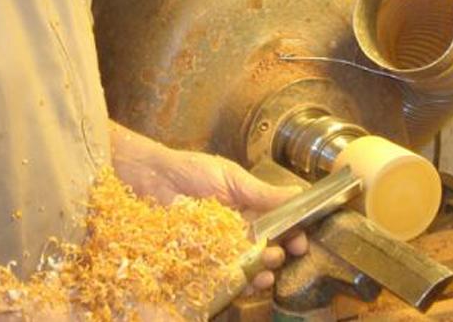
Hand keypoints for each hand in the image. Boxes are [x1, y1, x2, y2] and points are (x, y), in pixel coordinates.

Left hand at [110, 123, 307, 294]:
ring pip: (245, 267)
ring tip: (266, 272)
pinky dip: (235, 281)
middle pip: (263, 250)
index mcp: (246, 208)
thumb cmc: (190, 171)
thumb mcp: (231, 178)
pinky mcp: (200, 260)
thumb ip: (262, 192)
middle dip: (277, 256)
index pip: (276, 226)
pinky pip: (220, 275)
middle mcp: (235, 231)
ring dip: (260, 272)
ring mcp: (218, 247)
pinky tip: (244, 281)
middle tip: (281, 255)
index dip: (291, 235)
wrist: (151, 177)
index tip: (301, 241)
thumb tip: (299, 194)